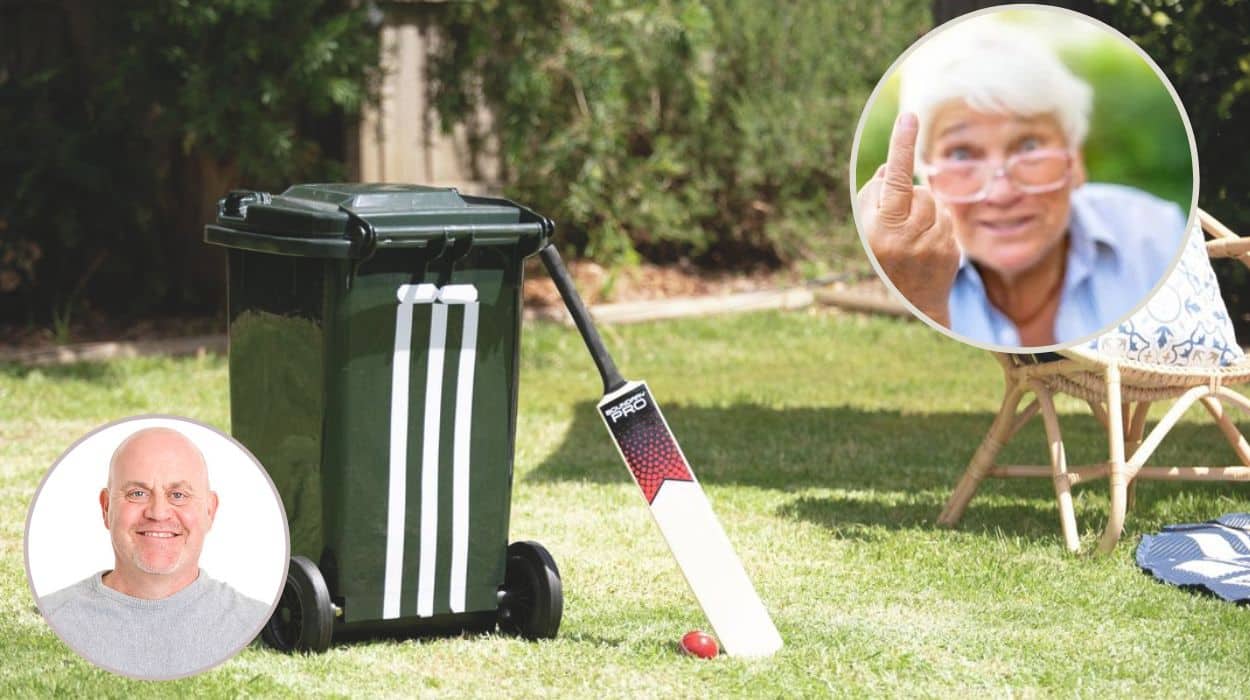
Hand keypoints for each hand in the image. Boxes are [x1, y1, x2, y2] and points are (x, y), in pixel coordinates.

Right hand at [856, 112, 959, 326]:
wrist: (913, 300)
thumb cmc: (884, 252)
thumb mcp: (867, 225)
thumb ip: (876, 192)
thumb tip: (893, 165)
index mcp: (879, 227)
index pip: (894, 179)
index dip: (901, 147)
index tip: (908, 117)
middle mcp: (904, 237)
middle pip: (918, 191)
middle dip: (910, 199)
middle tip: (899, 225)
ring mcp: (929, 245)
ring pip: (935, 203)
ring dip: (926, 212)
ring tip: (915, 236)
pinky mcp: (949, 251)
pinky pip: (948, 219)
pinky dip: (939, 225)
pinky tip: (929, 245)